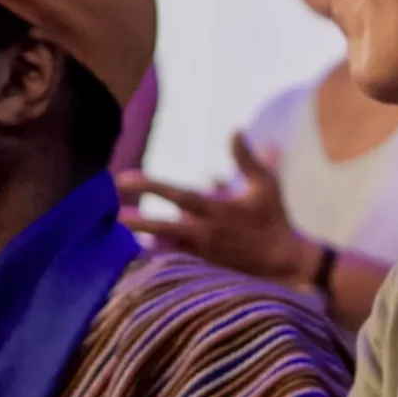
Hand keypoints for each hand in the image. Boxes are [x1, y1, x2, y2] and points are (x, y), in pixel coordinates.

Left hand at [117, 133, 319, 286]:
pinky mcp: (204, 266)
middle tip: (114, 215)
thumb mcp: (265, 184)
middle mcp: (205, 231)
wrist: (283, 259)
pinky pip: (175, 260)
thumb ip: (246, 157)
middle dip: (138, 221)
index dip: (149, 187)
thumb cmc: (274, 217)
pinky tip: (139, 250)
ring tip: (120, 232)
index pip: (177, 195)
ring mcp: (203, 252)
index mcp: (217, 209)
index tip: (123, 179)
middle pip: (164, 227)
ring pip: (165, 246)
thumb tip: (235, 130)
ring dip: (144, 238)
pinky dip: (158, 253)